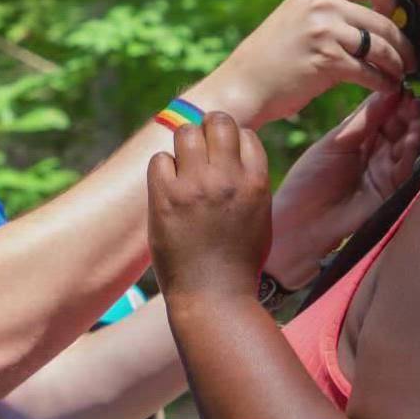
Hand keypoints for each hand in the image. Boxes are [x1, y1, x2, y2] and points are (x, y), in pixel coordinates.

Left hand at [147, 112, 272, 298]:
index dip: (233, 143)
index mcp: (256, 183)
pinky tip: (167, 188)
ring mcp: (195, 186)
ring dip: (183, 146)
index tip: (225, 162)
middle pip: (217, 121)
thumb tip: (237, 157)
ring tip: (182, 169)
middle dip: (208, 130)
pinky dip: (163, 169)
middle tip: (201, 153)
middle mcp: (228, 178)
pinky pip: (159, 159)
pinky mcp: (165, 198)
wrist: (214, 297)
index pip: (245, 134)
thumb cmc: (238, 263)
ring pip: (185, 133)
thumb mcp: (260, 218)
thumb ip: (251, 184)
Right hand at [194, 0, 415, 127]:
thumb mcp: (299, 18)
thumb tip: (377, 18)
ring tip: (400, 75)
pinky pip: (371, 71)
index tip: (395, 21)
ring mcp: (325, 31)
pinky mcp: (327, 60)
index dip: (394, 2)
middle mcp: (322, 3)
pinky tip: (386, 88)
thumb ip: (332, 12)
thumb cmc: (271, 58)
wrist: (243, 84)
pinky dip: (384, 83)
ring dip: (398, 64)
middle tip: (409, 59)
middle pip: (385, 19)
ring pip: (382, 46)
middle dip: (403, 43)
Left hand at [266, 88, 419, 287]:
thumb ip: (363, 121)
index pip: (382, 115)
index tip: (401, 86)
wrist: (302, 222)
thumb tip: (387, 92)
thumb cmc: (310, 180)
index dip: (392, 101)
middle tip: (413, 100)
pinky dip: (411, 151)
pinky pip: (407, 168)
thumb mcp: (335, 143)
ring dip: (413, 130)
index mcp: (359, 139)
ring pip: (406, 147)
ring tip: (415, 115)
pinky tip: (412, 136)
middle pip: (399, 128)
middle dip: (407, 113)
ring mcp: (385, 172)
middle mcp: (376, 154)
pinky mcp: (392, 191)